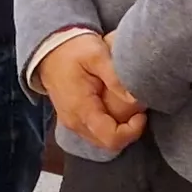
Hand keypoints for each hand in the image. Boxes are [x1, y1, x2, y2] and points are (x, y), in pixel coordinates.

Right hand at [38, 32, 145, 152]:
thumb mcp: (97, 56)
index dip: (132, 131)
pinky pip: (95, 132)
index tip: (141, 114)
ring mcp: (72, 123)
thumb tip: (135, 99)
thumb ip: (115, 77)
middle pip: (108, 144)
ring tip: (128, 108)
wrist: (49, 48)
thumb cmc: (73, 49)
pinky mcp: (73, 119)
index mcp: (81, 109)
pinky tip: (115, 107)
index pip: (111, 139)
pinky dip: (109, 125)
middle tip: (138, 110)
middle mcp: (75, 122)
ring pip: (102, 140)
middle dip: (128, 131)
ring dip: (119, 129)